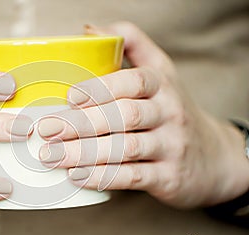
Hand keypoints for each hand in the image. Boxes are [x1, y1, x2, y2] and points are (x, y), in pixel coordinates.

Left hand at [38, 22, 248, 208]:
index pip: (133, 81)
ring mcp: (171, 146)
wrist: (214, 157)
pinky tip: (77, 176)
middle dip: (82, 123)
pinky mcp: (169, 177)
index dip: (101, 88)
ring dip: (85, 153)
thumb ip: (131, 46)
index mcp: (162, 85)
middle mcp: (170, 113)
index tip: (69, 97)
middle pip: (124, 116)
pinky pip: (134, 177)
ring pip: (125, 148)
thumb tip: (89, 30)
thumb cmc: (173, 111)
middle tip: (46, 129)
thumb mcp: (162, 72)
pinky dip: (103, 177)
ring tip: (52, 156)